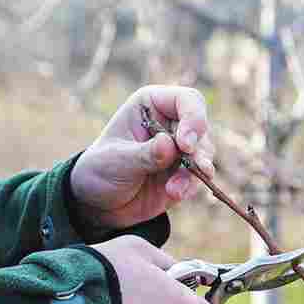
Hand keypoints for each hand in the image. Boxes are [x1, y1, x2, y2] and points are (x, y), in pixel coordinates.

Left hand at [71, 85, 216, 231]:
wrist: (98, 202)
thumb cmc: (101, 169)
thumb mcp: (117, 161)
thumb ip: (144, 154)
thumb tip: (170, 145)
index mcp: (152, 106)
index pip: (187, 100)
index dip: (193, 118)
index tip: (185, 144)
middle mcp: (171, 123)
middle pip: (202, 129)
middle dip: (197, 151)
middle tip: (193, 167)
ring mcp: (179, 150)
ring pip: (205, 155)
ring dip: (194, 173)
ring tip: (174, 189)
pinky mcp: (184, 174)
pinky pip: (199, 178)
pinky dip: (190, 187)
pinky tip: (175, 194)